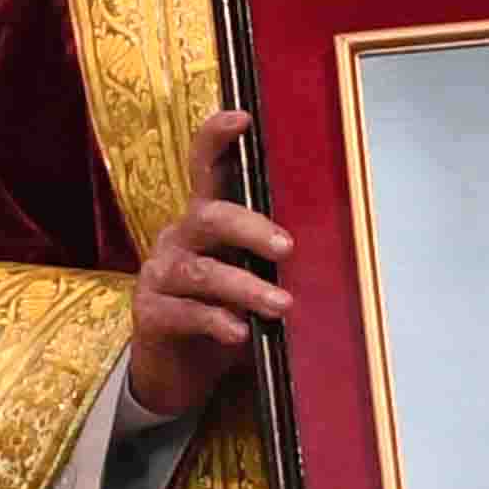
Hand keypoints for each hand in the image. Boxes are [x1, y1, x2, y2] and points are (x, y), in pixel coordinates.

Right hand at [125, 107, 295, 424]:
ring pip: (201, 271)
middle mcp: (177, 238)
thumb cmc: (225, 311)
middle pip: (209, 217)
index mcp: (203, 220)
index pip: (204, 167)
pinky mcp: (150, 315)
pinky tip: (241, 333)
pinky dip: (217, 321)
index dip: (216, 139)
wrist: (179, 370)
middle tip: (287, 247)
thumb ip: (273, 256)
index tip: (242, 118)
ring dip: (245, 286)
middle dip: (250, 228)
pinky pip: (185, 313)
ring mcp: (159, 276)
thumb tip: (338, 244)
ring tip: (281, 304)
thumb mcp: (249, 276)